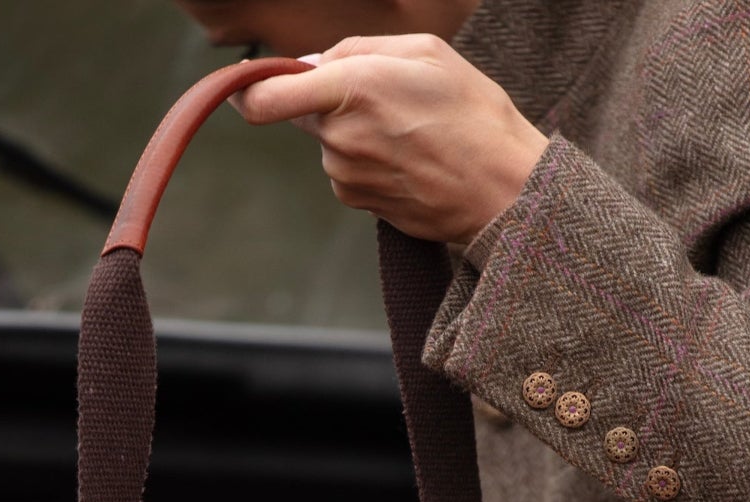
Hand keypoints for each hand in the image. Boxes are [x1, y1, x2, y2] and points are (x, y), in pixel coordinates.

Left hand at [231, 35, 548, 244]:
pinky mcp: (358, 203)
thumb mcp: (425, 53)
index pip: (265, 99)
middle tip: (387, 102)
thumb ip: (356, 49)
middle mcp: (340, 138)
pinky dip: (370, 162)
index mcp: (352, 89)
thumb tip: (309, 65)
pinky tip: (411, 160)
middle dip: (330, 102)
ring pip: (330, 143)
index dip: (245, 90)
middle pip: (305, 113)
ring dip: (357, 133)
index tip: (245, 85)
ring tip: (412, 134)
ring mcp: (346, 176)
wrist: (503, 192)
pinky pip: (348, 171)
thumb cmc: (473, 116)